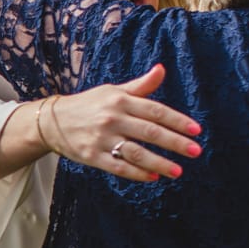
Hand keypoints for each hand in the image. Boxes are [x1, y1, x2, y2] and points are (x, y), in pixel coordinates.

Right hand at [41, 64, 202, 181]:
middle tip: (195, 151)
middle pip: (150, 132)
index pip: (156, 111)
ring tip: (178, 171)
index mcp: (120, 100)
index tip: (196, 131)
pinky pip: (118, 167)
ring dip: (159, 163)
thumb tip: (161, 70)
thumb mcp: (113, 91)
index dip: (178, 121)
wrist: (52, 121)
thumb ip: (140, 86)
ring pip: (136, 152)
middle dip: (176, 143)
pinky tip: (152, 177)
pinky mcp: (91, 156)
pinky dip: (137, 173)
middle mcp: (112, 118)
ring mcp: (101, 138)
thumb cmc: (89, 104)